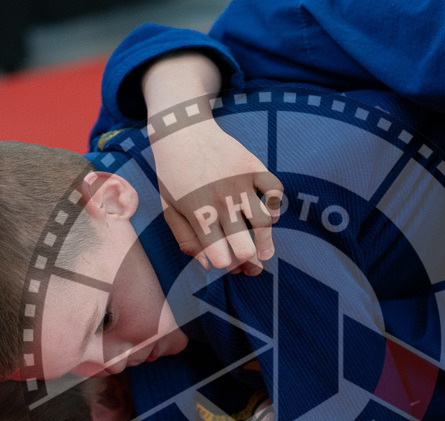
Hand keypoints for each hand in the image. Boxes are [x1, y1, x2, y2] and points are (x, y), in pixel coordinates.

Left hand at [152, 117, 282, 273]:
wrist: (181, 130)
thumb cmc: (173, 174)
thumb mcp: (170, 209)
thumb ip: (187, 241)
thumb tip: (209, 266)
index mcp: (198, 215)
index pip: (221, 258)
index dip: (226, 266)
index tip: (227, 262)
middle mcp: (221, 201)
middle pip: (246, 247)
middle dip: (249, 262)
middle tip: (250, 265)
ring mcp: (240, 183)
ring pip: (265, 224)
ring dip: (266, 241)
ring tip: (265, 251)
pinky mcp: (253, 166)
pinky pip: (275, 191)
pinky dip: (275, 205)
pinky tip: (267, 212)